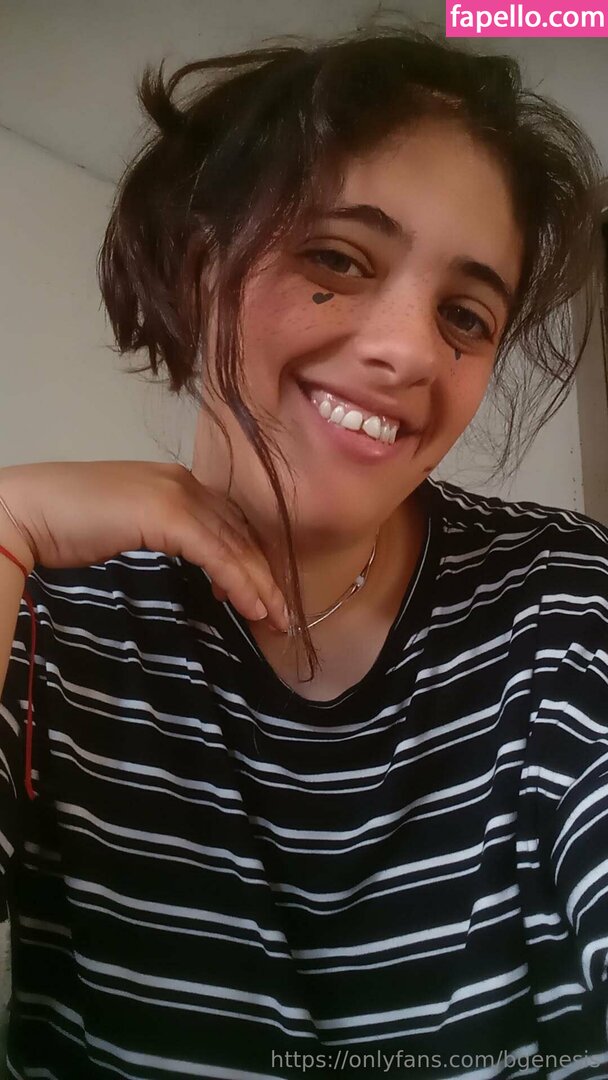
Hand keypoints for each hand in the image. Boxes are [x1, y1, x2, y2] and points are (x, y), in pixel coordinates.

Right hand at [0, 461, 288, 630]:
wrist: (30, 512)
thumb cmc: (68, 525)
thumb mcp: (129, 528)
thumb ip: (164, 535)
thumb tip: (194, 567)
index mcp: (176, 481)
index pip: (229, 522)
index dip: (250, 560)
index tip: (263, 595)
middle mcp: (184, 481)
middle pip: (240, 532)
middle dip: (265, 575)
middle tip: (283, 614)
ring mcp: (177, 493)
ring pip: (235, 544)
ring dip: (260, 584)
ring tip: (276, 619)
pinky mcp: (168, 513)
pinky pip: (217, 553)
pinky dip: (239, 581)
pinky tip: (252, 606)